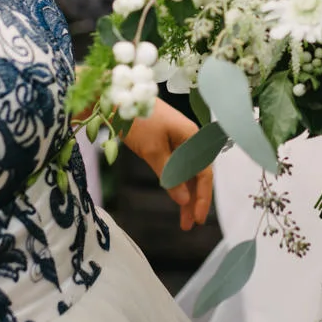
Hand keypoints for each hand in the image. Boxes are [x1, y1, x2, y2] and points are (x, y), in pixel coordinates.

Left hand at [124, 98, 213, 230]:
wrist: (117, 97)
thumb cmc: (137, 120)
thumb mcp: (153, 151)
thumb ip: (170, 176)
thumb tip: (184, 200)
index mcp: (192, 138)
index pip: (204, 173)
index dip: (202, 197)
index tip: (197, 219)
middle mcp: (189, 139)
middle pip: (197, 173)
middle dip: (194, 200)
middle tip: (189, 225)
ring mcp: (177, 139)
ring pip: (186, 171)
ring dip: (185, 194)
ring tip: (182, 220)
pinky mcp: (165, 140)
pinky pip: (176, 165)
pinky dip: (175, 181)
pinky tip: (174, 196)